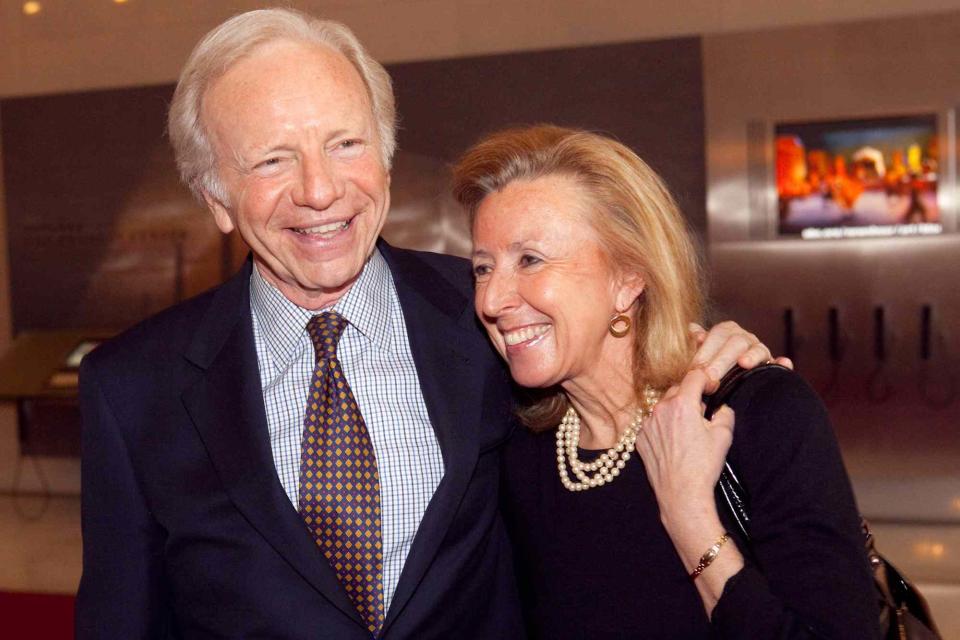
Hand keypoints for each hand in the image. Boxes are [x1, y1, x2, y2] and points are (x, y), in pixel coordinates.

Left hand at [635, 367, 745, 615]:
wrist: (682, 494)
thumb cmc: (704, 466)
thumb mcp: (723, 436)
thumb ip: (724, 412)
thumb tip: (720, 406)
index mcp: (682, 404)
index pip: (694, 376)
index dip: (706, 378)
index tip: (713, 386)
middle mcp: (660, 410)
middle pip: (677, 389)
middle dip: (690, 395)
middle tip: (703, 410)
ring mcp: (647, 424)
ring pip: (663, 406)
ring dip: (675, 410)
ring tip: (688, 429)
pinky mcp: (641, 438)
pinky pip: (653, 423)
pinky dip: (663, 426)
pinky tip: (675, 441)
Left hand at [690, 321, 792, 391]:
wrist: (725, 388)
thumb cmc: (708, 371)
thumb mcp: (700, 358)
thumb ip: (697, 345)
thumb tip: (692, 328)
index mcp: (727, 331)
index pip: (717, 334)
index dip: (706, 351)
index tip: (695, 368)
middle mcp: (745, 338)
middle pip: (736, 342)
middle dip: (722, 359)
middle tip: (710, 376)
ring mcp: (760, 351)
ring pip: (758, 349)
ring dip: (751, 355)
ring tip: (743, 363)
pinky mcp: (773, 367)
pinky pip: (779, 365)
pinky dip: (782, 363)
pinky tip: (784, 363)